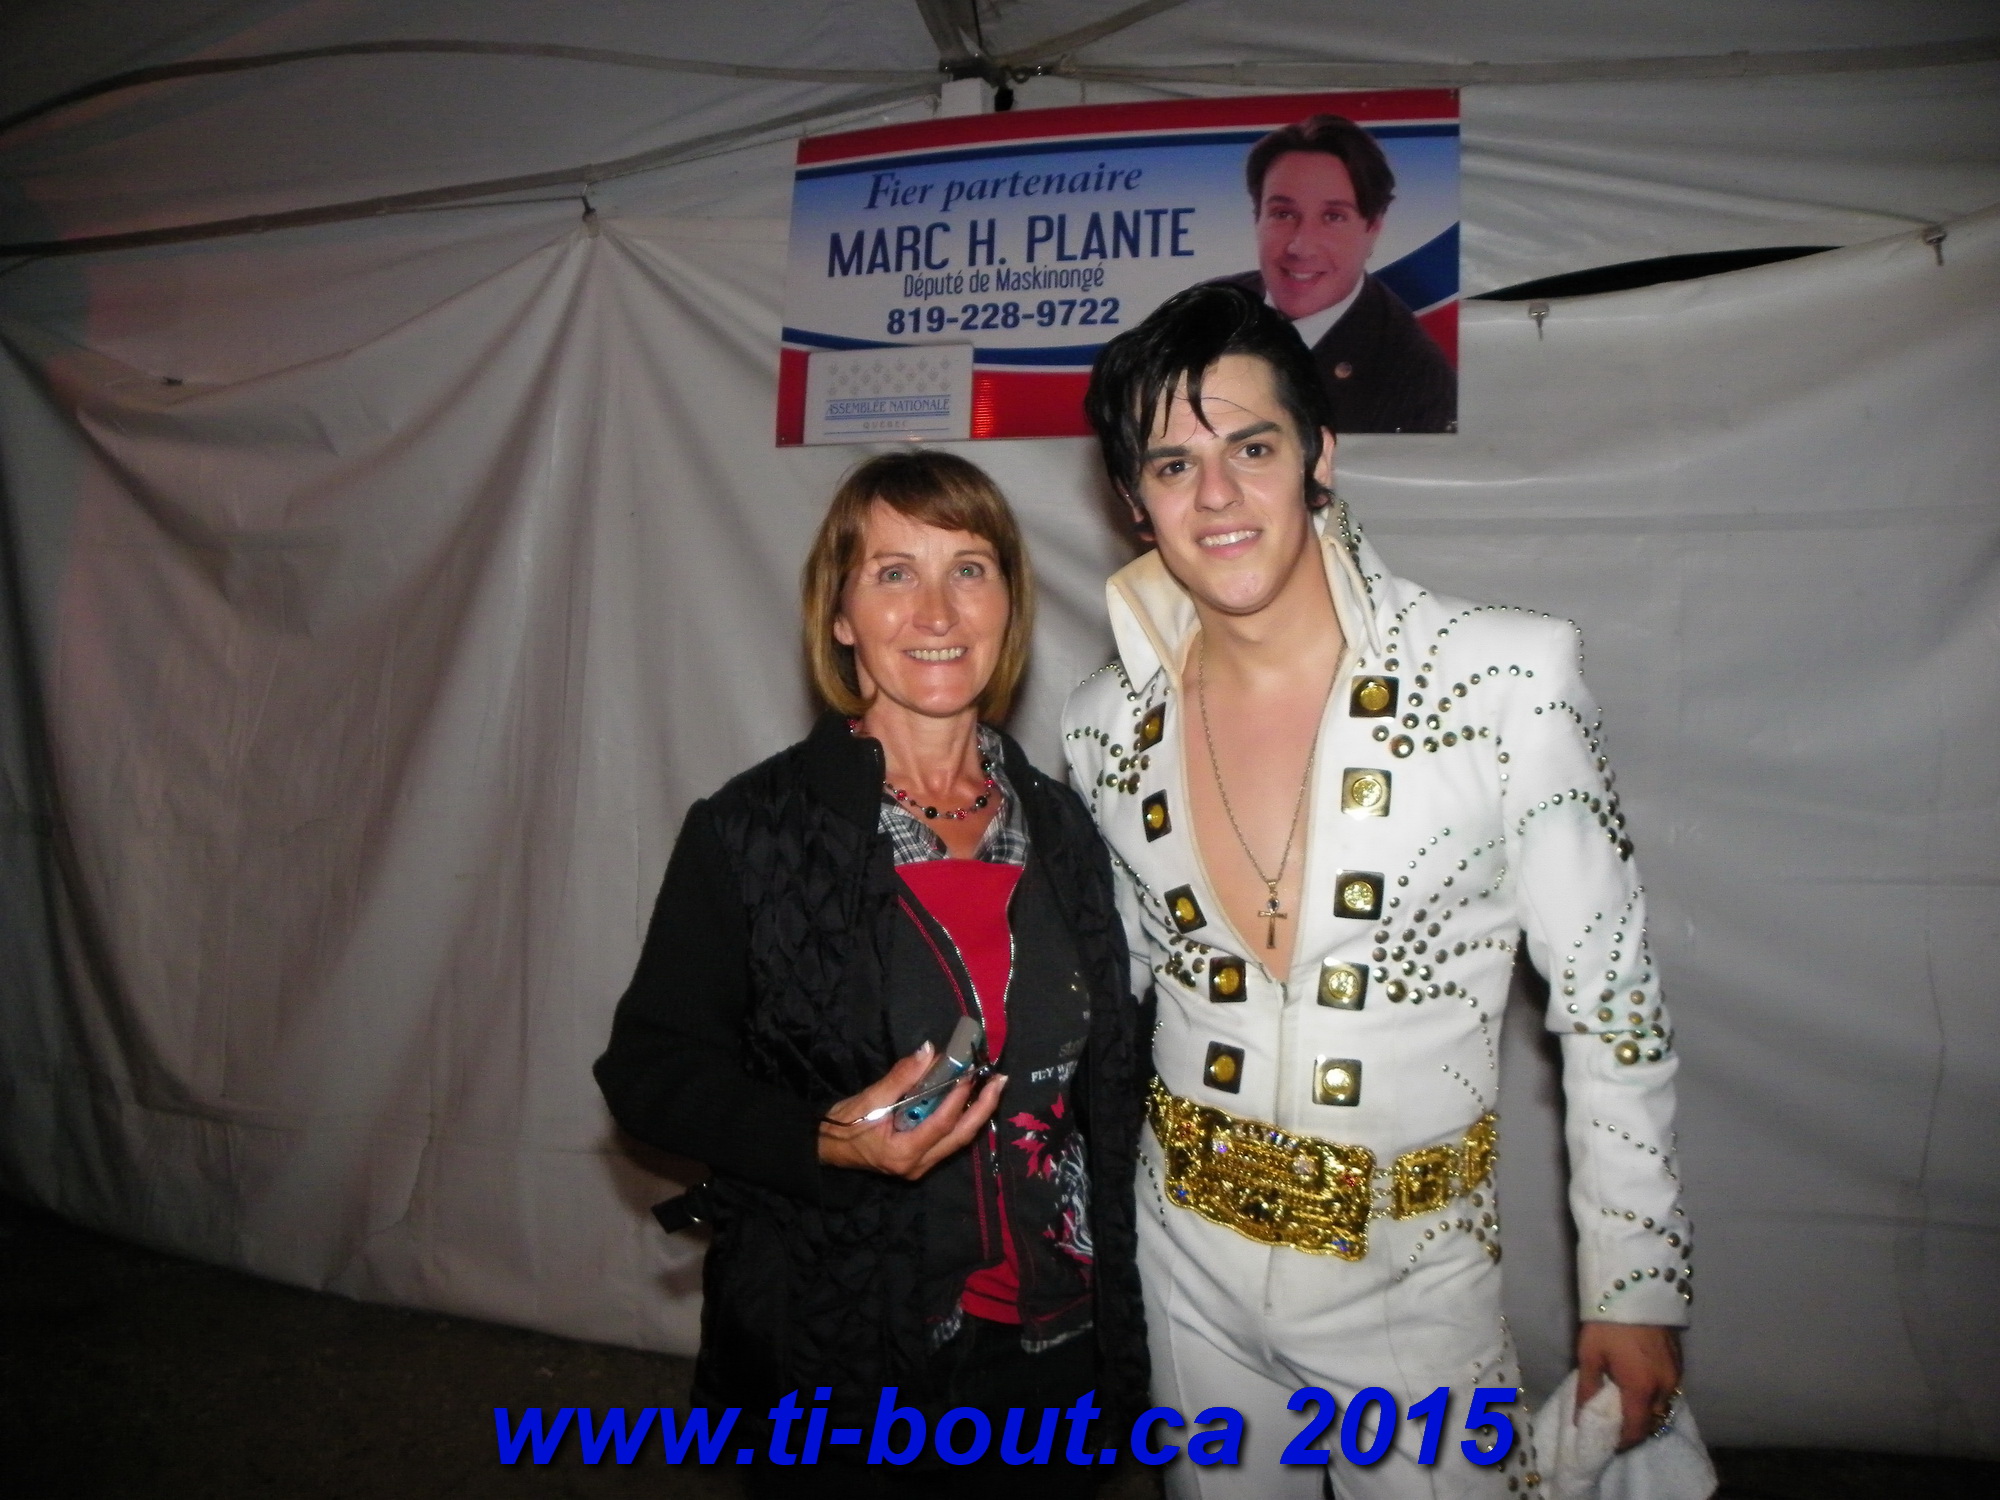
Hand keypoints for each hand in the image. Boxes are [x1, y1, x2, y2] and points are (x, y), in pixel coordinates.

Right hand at [817, 1044, 1005, 1180]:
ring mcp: (921, 1165)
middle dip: (983, 1107)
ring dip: (977, 1112)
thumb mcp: (869, 1099)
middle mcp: (918, 1165)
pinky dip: (962, 1117)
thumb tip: (929, 1052)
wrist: (828, 1149)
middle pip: (961, 1136)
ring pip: (958, 1139)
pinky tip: (973, 1099)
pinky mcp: (921, 1159)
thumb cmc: (844, 1125)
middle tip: (1000, 1080)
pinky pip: (949, 1138)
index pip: (941, 1123)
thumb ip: (901, 1077)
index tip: (969, 1070)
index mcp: (903, 1153)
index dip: (957, 1096)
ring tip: (993, 1086)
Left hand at [1576, 1323, 1682, 1450]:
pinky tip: (1639, 1387)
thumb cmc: (1607, 1323)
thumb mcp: (1590, 1356)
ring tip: (1626, 1405)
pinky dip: (1655, 1395)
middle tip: (1615, 1424)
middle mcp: (1665, 1386)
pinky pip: (1669, 1389)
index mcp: (1641, 1388)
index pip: (1636, 1430)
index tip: (1609, 1443)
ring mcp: (1676, 1374)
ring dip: (1647, 1411)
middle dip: (1635, 1428)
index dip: (1623, 1442)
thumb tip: (1580, 1420)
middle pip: (1652, 1420)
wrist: (1635, 1288)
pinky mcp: (1680, 1362)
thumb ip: (1587, 1390)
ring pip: (1663, 1406)